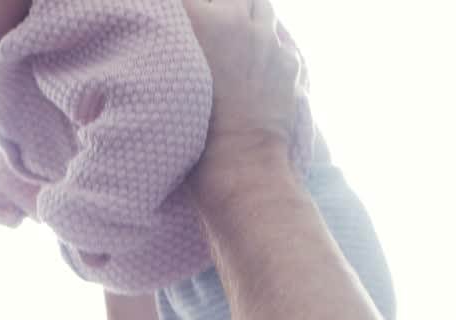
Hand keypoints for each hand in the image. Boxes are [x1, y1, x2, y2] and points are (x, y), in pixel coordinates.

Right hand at [182, 0, 302, 208]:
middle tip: (203, 27)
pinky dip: (265, 41)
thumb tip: (166, 42)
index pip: (188, 2)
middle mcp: (239, 22)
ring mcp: (269, 41)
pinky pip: (278, 37)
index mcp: (205, 22)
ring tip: (231, 34)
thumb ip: (170, 53)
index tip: (172, 22)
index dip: (182, 12)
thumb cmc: (194, 134)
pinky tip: (253, 59)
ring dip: (243, 15)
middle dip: (216, 7)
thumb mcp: (169, 86)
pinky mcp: (289, 63)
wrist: (241, 167)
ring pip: (259, 6)